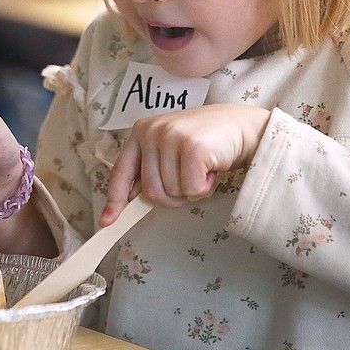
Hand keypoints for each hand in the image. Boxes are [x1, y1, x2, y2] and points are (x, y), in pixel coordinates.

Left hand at [100, 104, 270, 225]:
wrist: (242, 127)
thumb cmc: (206, 142)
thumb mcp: (170, 150)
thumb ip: (150, 168)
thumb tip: (129, 199)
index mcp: (140, 132)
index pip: (122, 171)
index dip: (115, 200)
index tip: (107, 221)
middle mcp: (151, 132)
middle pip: (151, 192)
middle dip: (173, 195)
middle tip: (190, 177)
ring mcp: (170, 137)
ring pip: (171, 192)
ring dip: (191, 189)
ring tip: (202, 167)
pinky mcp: (191, 147)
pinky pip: (190, 189)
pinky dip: (204, 187)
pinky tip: (212, 168)